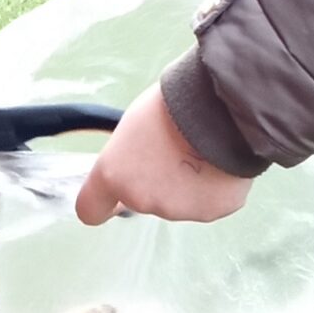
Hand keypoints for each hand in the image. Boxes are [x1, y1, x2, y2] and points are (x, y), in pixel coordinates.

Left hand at [75, 84, 251, 225]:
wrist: (223, 105)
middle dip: (155, 182)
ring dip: (186, 184)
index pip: (90, 209)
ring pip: (179, 202)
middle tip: (174, 151)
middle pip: (144, 200)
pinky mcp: (211, 211)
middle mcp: (141, 198)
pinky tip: (220, 161)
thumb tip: (138, 161)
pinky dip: (214, 187)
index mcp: (114, 173)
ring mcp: (177, 209)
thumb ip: (129, 155)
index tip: (112, 201)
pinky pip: (209, 201)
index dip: (103, 204)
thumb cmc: (178, 101)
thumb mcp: (135, 123)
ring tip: (202, 151)